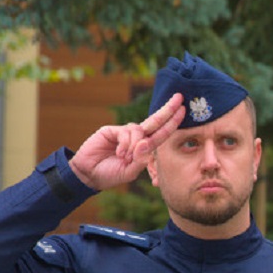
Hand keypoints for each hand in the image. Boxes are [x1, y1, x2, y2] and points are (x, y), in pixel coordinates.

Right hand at [68, 92, 184, 190]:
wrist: (89, 175)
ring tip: (126, 158)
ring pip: (139, 130)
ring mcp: (124, 132)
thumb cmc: (111, 174)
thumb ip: (140, 160)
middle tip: (179, 98)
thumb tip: (146, 142)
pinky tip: (119, 153)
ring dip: (135, 145)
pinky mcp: (111, 130)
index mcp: (144, 147)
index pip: (161, 133)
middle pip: (155, 121)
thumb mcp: (130, 172)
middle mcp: (136, 137)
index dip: (172, 123)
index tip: (183, 110)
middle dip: (168, 110)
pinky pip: (126, 133)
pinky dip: (126, 144)